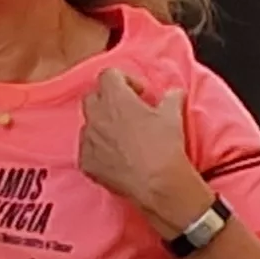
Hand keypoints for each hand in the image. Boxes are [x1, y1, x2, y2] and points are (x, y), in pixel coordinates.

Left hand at [77, 70, 209, 230]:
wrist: (158, 183)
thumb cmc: (164, 146)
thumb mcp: (173, 115)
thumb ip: (171, 97)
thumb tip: (174, 93)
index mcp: (115, 98)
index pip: (109, 75)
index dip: (125, 80)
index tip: (138, 94)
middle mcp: (96, 116)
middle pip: (93, 97)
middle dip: (108, 101)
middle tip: (126, 112)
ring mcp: (88, 140)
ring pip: (89, 125)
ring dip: (102, 126)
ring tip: (122, 137)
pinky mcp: (86, 162)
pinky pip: (88, 150)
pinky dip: (99, 150)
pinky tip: (116, 158)